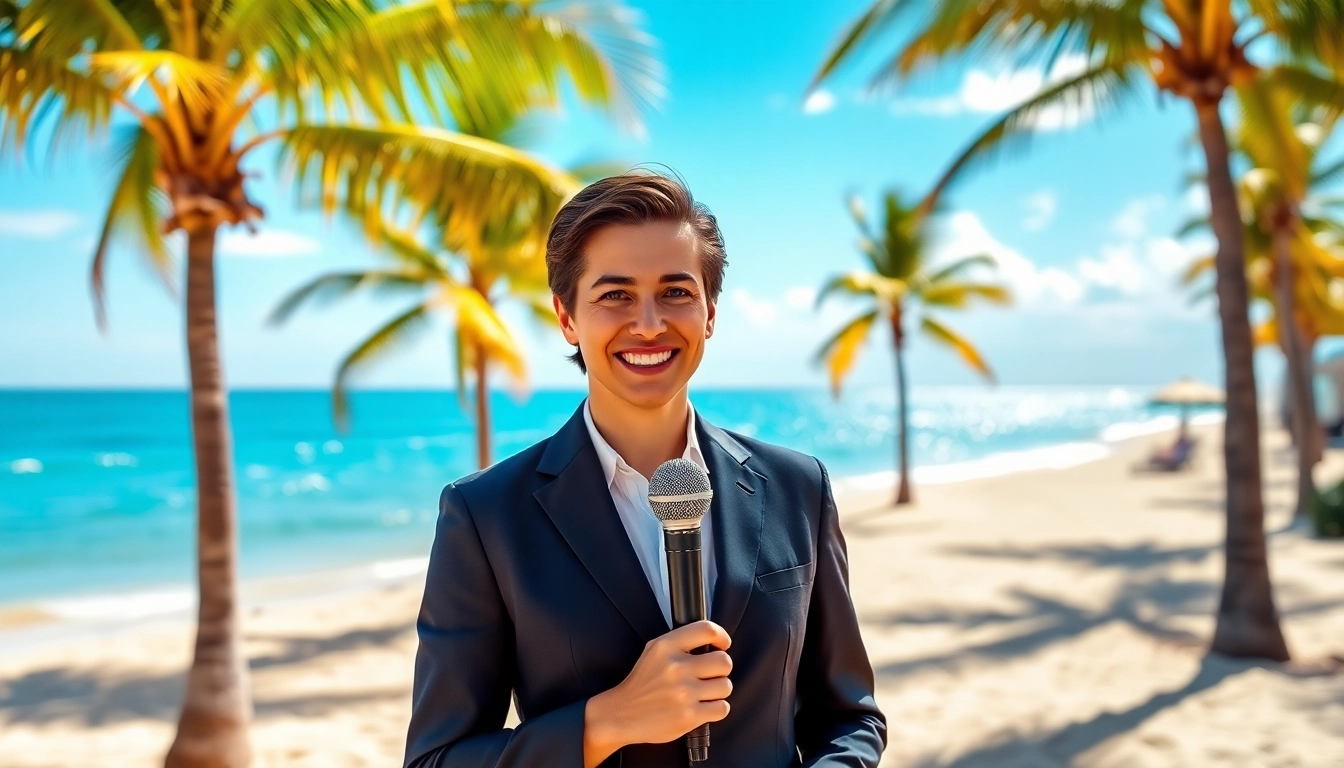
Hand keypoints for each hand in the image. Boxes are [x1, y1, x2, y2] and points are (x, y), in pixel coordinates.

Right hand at [583, 620, 731, 766]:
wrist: (622, 714)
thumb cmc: (642, 683)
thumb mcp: (653, 650)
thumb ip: (680, 642)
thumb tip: (713, 639)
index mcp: (666, 647)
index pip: (707, 630)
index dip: (721, 636)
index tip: (723, 644)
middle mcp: (675, 668)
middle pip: (724, 661)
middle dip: (720, 669)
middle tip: (710, 675)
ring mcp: (683, 693)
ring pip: (725, 686)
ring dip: (718, 690)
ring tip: (704, 692)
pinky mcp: (689, 716)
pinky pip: (722, 708)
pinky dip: (716, 708)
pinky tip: (703, 707)